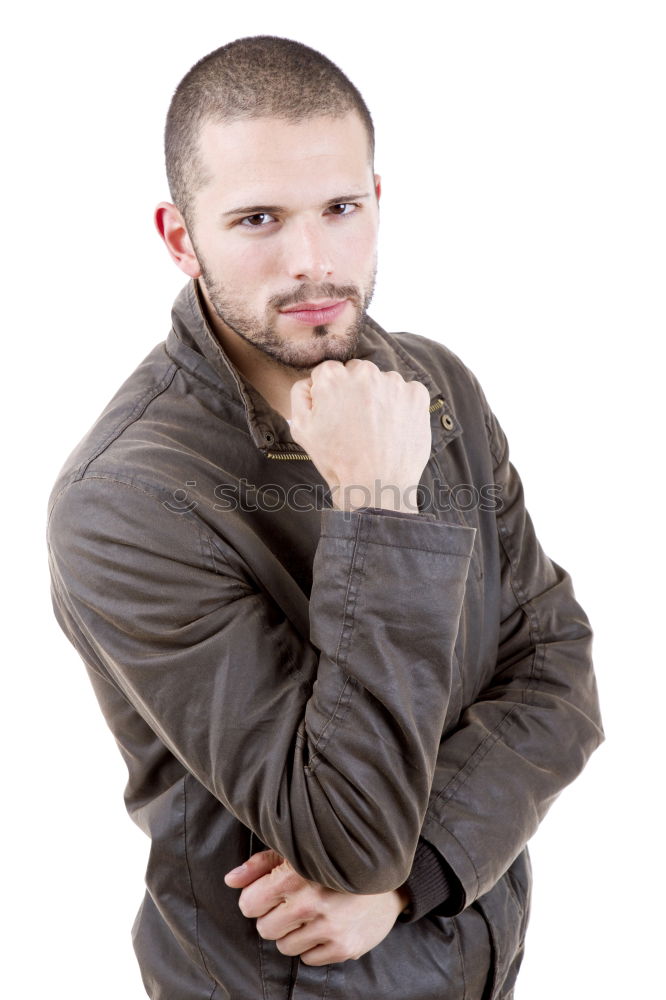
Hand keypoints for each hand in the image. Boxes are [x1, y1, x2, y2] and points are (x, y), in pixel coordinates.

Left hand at [224, 849, 409, 965]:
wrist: (386, 879)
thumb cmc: (333, 863)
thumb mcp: (296, 853)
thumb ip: (260, 866)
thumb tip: (230, 881)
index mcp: (295, 874)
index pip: (249, 904)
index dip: (256, 900)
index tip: (268, 894)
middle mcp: (311, 901)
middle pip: (264, 929)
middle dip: (273, 918)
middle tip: (292, 905)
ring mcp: (329, 927)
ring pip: (284, 947)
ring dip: (293, 934)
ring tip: (310, 915)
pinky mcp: (344, 947)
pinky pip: (307, 960)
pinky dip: (313, 947)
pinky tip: (325, 926)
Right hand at [289, 359, 431, 511]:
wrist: (376, 486)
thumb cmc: (337, 460)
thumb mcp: (301, 429)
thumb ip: (300, 394)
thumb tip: (312, 380)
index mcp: (332, 376)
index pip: (329, 372)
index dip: (330, 395)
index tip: (336, 414)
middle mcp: (364, 372)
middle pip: (357, 373)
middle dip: (355, 392)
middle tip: (356, 423)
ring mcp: (394, 383)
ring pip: (383, 382)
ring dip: (380, 398)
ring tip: (376, 430)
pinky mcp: (416, 396)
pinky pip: (407, 392)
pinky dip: (402, 406)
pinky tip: (394, 428)